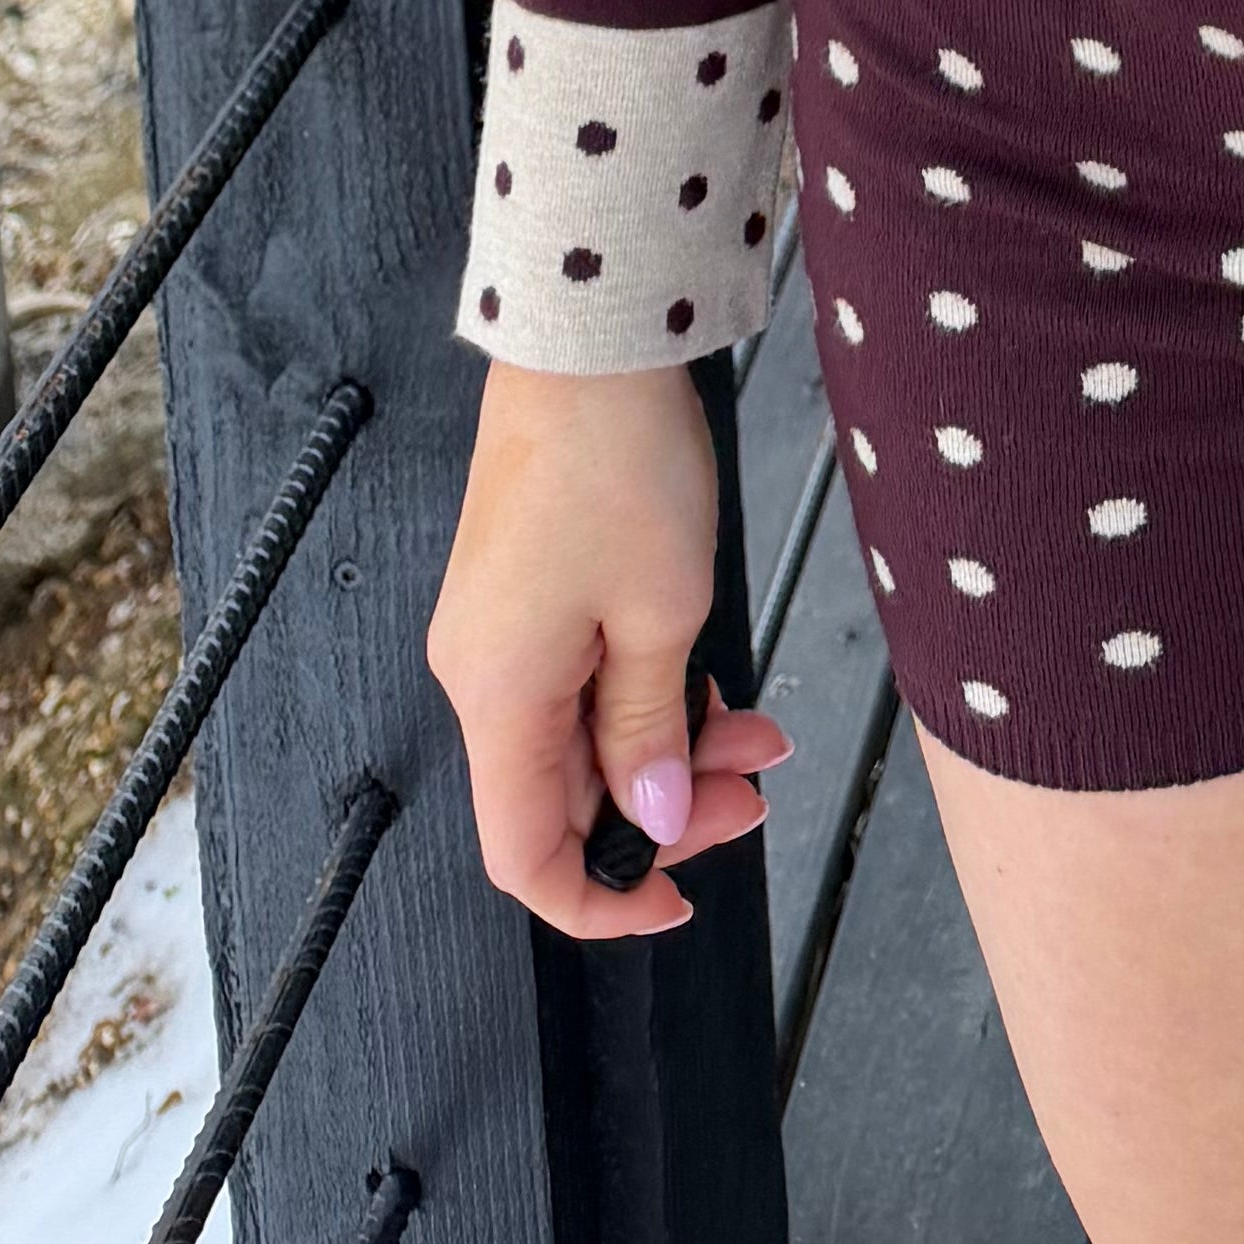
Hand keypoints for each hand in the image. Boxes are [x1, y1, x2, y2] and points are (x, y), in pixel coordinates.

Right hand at [428, 356, 790, 938]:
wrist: (587, 340)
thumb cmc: (621, 466)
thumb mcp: (662, 612)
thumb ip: (652, 731)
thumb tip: (648, 821)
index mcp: (496, 698)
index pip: (525, 855)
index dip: (600, 903)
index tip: (680, 902)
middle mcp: (482, 675)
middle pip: (565, 797)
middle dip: (665, 808)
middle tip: (755, 789)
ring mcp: (502, 631)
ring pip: (585, 737)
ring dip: (671, 746)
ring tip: (761, 730)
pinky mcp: (529, 590)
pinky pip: (583, 680)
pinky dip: (650, 692)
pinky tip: (716, 682)